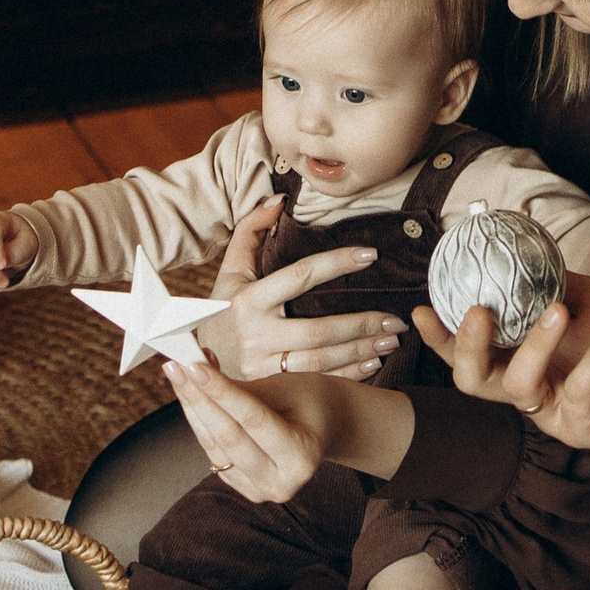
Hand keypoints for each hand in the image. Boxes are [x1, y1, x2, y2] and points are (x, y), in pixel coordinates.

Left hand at [168, 358, 327, 505]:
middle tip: (175, 367)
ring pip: (214, 446)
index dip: (221, 391)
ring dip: (193, 408)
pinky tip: (191, 395)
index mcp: (302, 458)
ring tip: (178, 374)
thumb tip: (198, 371)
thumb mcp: (286, 389)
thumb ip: (243, 389)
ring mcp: (260, 491)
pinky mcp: (242, 487)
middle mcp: (280, 482)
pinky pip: (213, 452)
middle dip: (198, 399)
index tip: (194, 366)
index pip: (253, 420)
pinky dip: (200, 422)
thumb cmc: (310, 401)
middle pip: (228, 438)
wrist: (325, 427)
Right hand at [213, 211, 402, 379]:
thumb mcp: (229, 270)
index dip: (337, 263)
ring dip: (361, 351)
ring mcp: (262, 366)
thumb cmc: (217, 309)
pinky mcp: (269, 389)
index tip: (370, 254)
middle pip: (318, 329)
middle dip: (361, 323)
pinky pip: (316, 382)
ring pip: (321, 360)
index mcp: (248, 299)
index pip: (300, 276)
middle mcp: (255, 334)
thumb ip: (250, 230)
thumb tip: (278, 199)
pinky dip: (348, 376)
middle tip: (396, 318)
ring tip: (391, 339)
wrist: (193, 361)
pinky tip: (373, 365)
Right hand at [417, 275, 589, 454]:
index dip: (441, 337)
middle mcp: (531, 390)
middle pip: (473, 381)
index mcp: (524, 359)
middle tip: (477, 313)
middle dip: (465, 348)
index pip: (470, 353)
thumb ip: (556, 283)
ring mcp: (556, 414)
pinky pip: (578, 396)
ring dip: (535, 344)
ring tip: (559, 311)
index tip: (421, 309)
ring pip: (520, 388)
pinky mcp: (587, 429)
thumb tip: (524, 248)